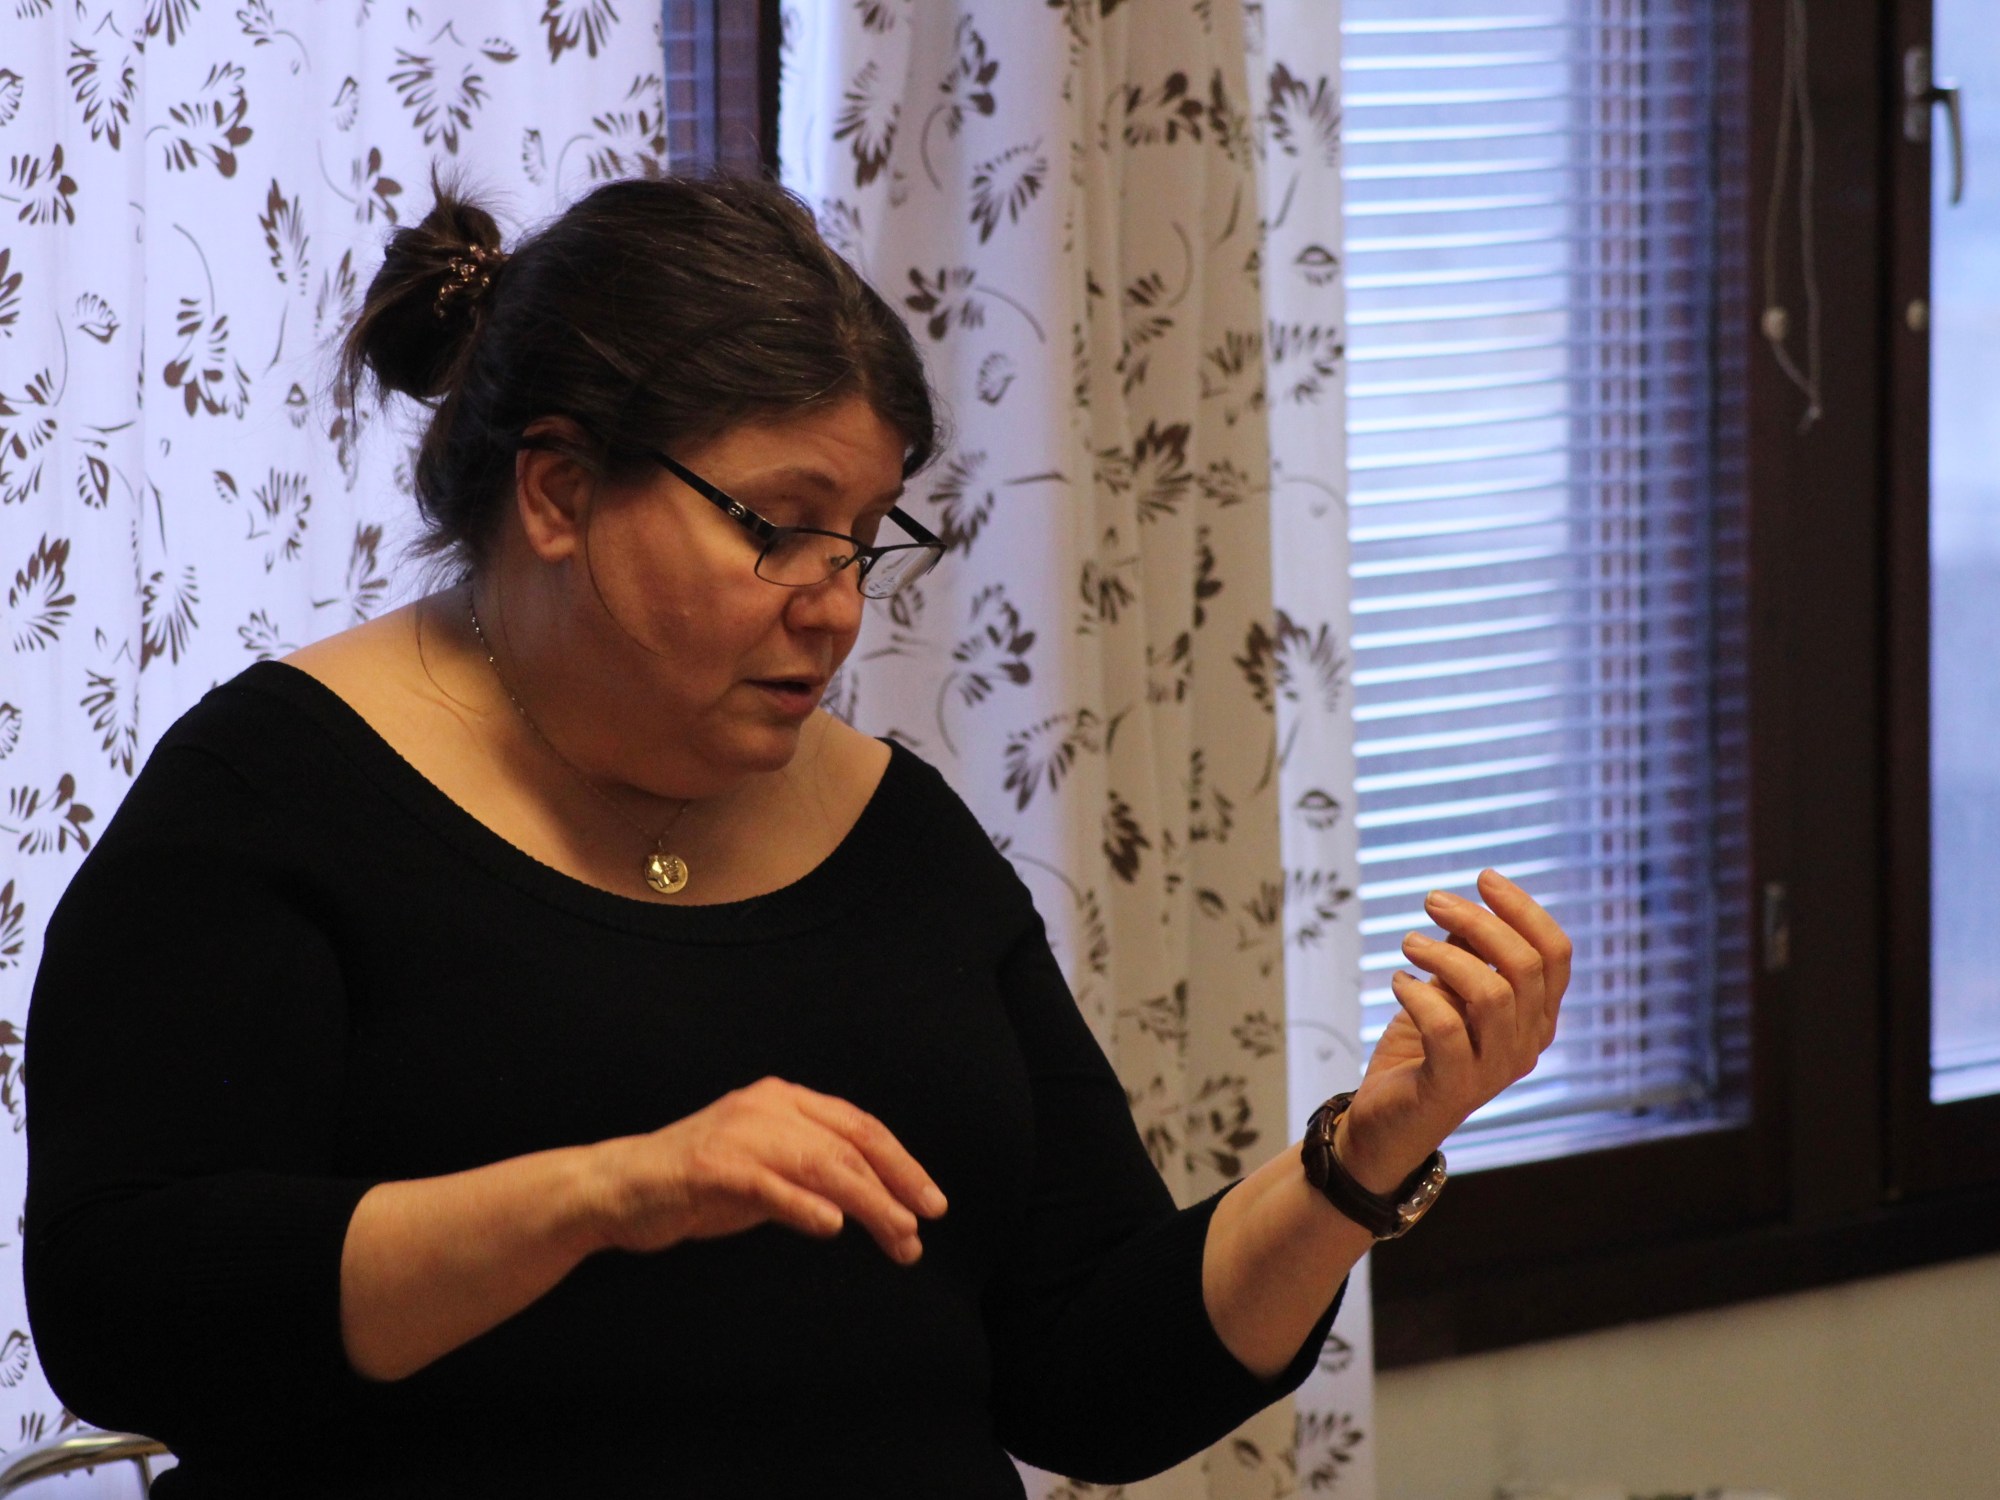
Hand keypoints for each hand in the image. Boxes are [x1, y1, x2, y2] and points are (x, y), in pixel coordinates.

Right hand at [582, 1077, 947, 1264]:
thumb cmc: (698, 1183)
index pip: (859, 1125)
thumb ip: (812, 1171)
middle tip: (922, 1226)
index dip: (901, 1162)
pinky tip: (833, 1226)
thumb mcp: (766, 1166)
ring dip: (867, 1203)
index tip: (931, 1201)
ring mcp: (738, 1134)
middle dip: (894, 1187)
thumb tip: (876, 1203)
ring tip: (897, 1235)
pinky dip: (803, 1205)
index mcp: (783, 1099)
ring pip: (821, 1164)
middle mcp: (766, 1106)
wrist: (618, 1187)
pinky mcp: (711, 1168)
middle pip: (848, 1145)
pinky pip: (769, 1186)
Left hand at [1333, 868, 1570, 1194]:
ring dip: (1444, 954)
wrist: (1387, 1122)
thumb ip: (1467, 956)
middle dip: (1478, 921)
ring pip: (1492, 993)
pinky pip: (1445, 1027)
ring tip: (1408, 942)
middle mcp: (1527, 1044)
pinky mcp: (1454, 1087)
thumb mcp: (1448, 993)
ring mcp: (1495, 1069)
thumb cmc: (1422, 1051)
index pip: (1556, 953)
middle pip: (1525, 965)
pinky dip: (1417, 993)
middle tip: (1431, 901)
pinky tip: (1397, 981)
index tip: (1482, 877)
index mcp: (1537, 1017)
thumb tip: (1470, 904)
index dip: (1524, 909)